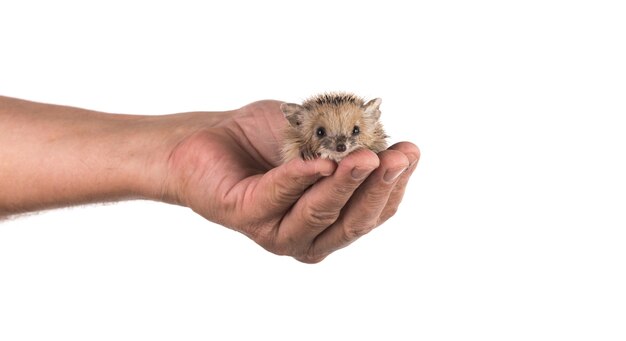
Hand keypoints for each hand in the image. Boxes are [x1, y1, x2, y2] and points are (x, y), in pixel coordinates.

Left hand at [164, 100, 419, 262]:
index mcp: (330, 221)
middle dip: (379, 187)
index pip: (373, 211)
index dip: (394, 185)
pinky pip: (280, 195)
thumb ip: (345, 143)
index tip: (411, 151)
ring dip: (346, 183)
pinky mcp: (246, 215)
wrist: (205, 138)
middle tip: (397, 157)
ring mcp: (277, 231)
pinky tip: (321, 162)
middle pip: (354, 219)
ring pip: (321, 211)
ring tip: (364, 156)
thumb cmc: (261, 140)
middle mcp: (307, 235)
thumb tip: (383, 141)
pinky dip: (302, 177)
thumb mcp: (314, 135)